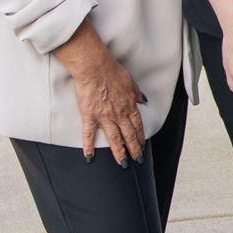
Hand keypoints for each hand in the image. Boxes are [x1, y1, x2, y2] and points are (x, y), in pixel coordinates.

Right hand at [68, 50, 145, 164]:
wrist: (95, 68)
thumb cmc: (112, 72)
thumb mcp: (131, 82)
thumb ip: (137, 94)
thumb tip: (143, 100)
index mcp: (129, 106)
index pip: (137, 125)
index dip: (140, 137)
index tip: (142, 145)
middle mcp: (119, 114)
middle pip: (129, 135)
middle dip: (134, 149)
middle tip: (137, 160)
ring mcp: (104, 116)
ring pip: (114, 138)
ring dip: (119, 152)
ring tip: (122, 163)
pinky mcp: (90, 116)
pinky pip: (89, 134)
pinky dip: (89, 146)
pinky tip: (89, 157)